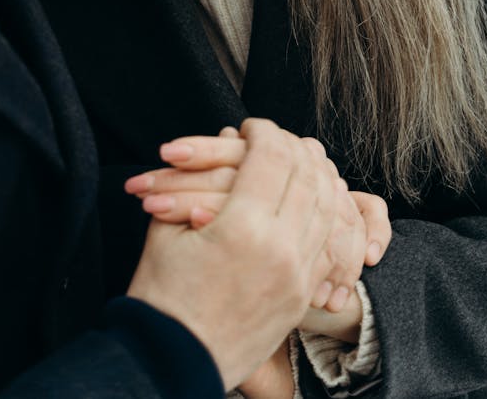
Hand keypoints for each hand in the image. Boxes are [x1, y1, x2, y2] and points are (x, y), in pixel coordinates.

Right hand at [127, 118, 338, 389]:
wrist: (172, 362)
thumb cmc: (159, 295)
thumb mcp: (166, 228)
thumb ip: (195, 176)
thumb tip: (226, 137)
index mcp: (243, 229)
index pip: (270, 157)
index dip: (263, 131)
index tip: (251, 124)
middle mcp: (281, 250)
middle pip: (307, 176)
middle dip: (293, 146)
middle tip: (277, 136)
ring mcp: (297, 277)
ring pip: (326, 207)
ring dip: (315, 175)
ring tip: (298, 160)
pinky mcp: (301, 298)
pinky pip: (326, 243)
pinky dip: (321, 213)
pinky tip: (308, 200)